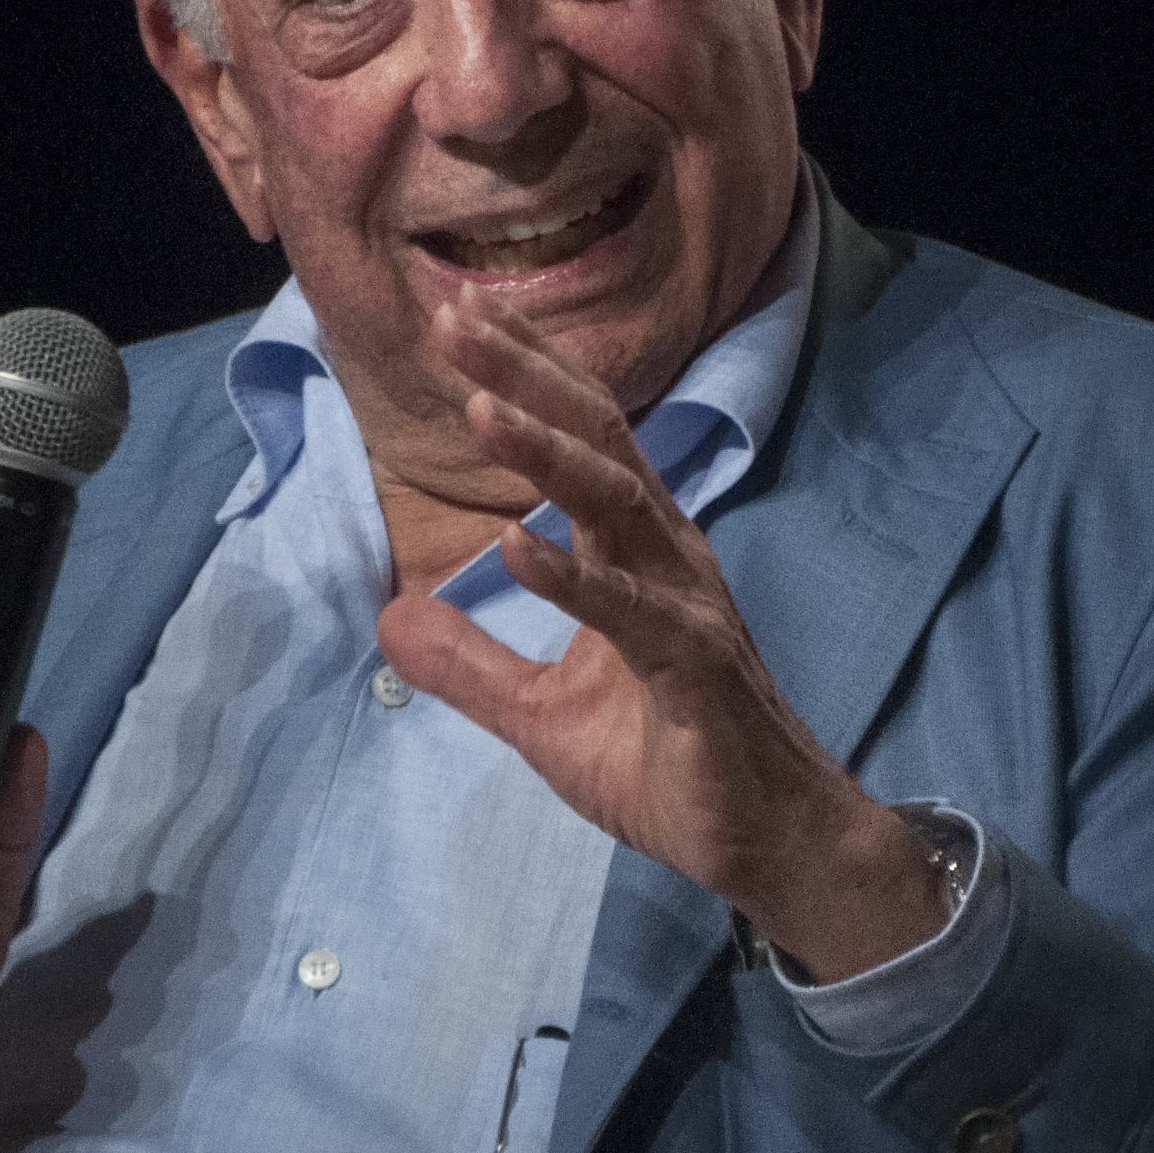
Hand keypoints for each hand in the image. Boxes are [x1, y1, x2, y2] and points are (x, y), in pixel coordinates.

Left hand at [375, 299, 946, 983]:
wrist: (764, 840)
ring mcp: (686, 604)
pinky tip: (516, 545)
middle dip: (525, 375)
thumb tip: (389, 621)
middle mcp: (668, 553)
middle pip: (598, 439)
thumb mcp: (542, 717)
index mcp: (638, 548)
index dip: (524, 371)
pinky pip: (631, 612)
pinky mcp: (694, 668)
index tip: (456, 312)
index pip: (581, 435)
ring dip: (546, 453)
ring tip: (478, 407)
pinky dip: (573, 576)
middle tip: (455, 315)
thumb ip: (471, 665)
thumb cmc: (668, 763)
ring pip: (617, 505)